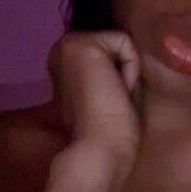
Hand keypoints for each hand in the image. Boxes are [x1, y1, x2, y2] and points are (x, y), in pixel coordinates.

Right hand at [46, 30, 141, 174]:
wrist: (100, 150)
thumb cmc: (109, 129)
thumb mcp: (109, 90)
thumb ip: (111, 68)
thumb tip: (128, 49)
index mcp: (64, 63)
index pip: (109, 50)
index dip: (121, 75)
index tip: (109, 101)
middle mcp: (60, 49)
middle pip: (115, 44)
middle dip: (124, 71)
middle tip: (112, 99)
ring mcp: (66, 44)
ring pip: (120, 42)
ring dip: (127, 71)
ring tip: (113, 95)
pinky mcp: (80, 43)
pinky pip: (124, 41)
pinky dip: (130, 67)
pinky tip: (115, 89)